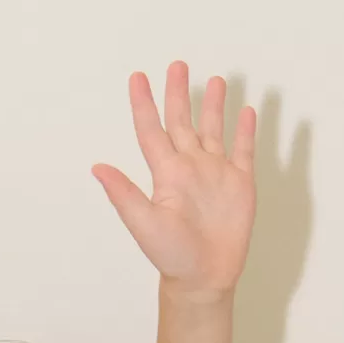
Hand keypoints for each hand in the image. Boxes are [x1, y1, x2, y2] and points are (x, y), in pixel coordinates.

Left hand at [92, 62, 254, 296]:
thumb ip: (123, 194)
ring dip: (213, 106)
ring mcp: (215, 173)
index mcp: (166, 173)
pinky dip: (245, 131)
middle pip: (182, 121)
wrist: (204, 277)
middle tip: (177, 65)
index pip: (151, 130)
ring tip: (216, 80)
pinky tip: (246, 112)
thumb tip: (97, 168)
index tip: (137, 78)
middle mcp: (190, 167)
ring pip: (213, 130)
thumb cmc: (171, 255)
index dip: (144, 104)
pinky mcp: (239, 183)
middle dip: (179, 93)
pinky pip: (243, 150)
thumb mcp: (144, 223)